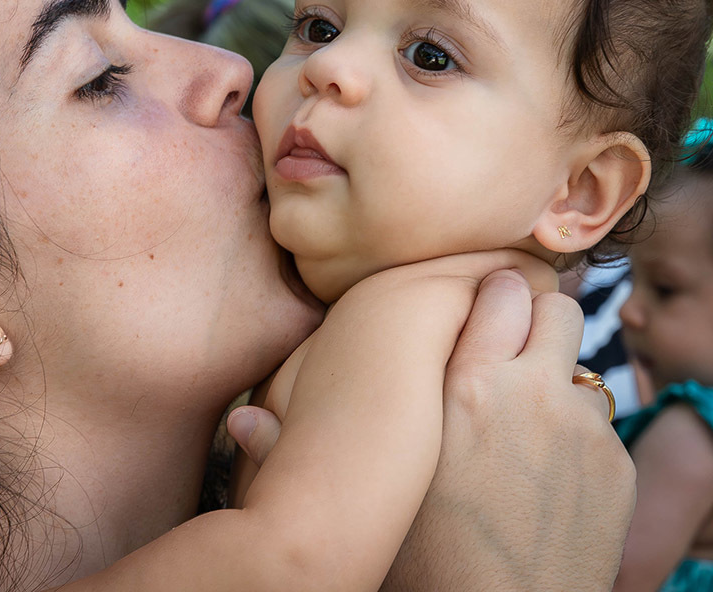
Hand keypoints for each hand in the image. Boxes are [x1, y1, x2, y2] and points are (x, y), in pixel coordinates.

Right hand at [228, 270, 635, 590]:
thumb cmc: (420, 562)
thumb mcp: (358, 500)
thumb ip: (294, 450)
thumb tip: (240, 423)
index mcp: (462, 386)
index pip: (500, 291)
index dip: (494, 292)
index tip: (482, 303)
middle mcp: (528, 393)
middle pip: (556, 308)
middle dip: (538, 318)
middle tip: (513, 344)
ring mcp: (579, 429)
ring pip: (581, 365)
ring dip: (557, 377)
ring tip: (526, 412)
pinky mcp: (612, 467)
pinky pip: (599, 425)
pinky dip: (576, 434)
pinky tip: (545, 469)